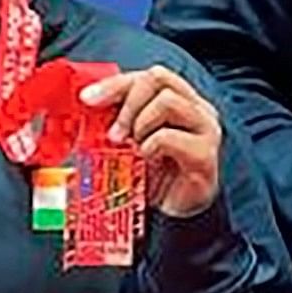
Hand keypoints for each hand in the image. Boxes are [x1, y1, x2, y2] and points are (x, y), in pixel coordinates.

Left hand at [80, 65, 222, 219]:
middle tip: (113, 134)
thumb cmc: (152, 176)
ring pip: (168, 101)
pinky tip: (146, 161)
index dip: (115, 84)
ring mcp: (205, 129)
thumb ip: (116, 120)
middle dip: (127, 103)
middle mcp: (197, 109)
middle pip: (159, 78)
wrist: (173, 216)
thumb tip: (86, 106)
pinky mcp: (204, 154)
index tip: (87, 99)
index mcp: (180, 101)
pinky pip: (168, 136)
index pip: (147, 76)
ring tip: (133, 148)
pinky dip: (149, 146)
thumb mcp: (129, 142)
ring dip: (140, 123)